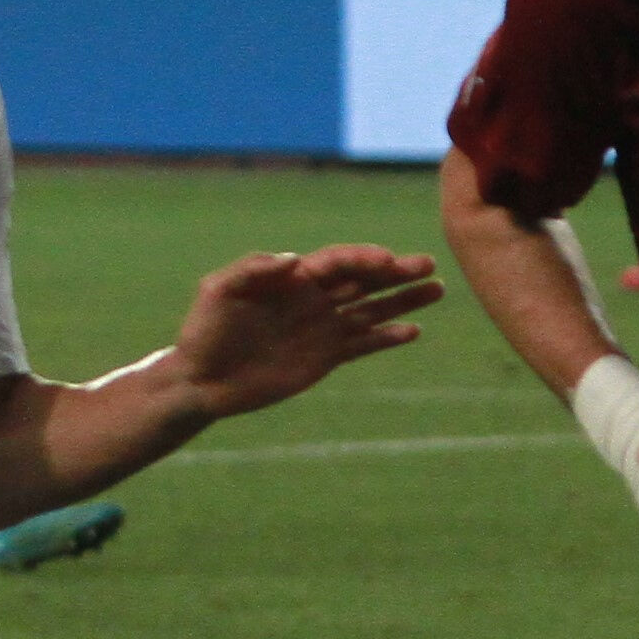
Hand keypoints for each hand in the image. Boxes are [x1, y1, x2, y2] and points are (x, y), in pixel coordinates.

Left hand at [167, 245, 440, 418]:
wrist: (202, 379)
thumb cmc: (205, 329)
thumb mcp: (218, 290)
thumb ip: (253, 270)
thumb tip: (294, 260)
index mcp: (292, 277)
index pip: (337, 262)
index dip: (362, 259)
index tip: (386, 262)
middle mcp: (314, 298)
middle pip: (363, 280)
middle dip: (396, 272)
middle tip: (428, 264)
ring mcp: (322, 328)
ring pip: (371, 309)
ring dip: (403, 300)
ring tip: (436, 290)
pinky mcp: (325, 357)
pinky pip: (363, 344)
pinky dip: (387, 337)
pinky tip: (412, 331)